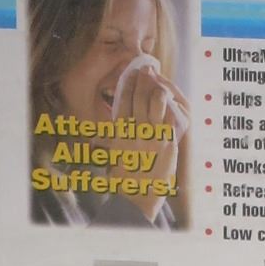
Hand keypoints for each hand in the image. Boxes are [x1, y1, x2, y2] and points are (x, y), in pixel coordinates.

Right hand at [108, 55, 190, 222]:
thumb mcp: (113, 156)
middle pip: (138, 98)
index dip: (128, 85)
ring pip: (154, 103)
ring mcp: (150, 136)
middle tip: (146, 68)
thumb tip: (93, 137)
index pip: (122, 102)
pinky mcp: (165, 143)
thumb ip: (109, 142)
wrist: (137, 197)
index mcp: (118, 133)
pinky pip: (168, 117)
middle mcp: (133, 132)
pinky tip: (171, 97)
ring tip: (158, 78)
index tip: (131, 73)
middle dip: (142, 80)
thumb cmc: (125, 179)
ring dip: (157, 88)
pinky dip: (169, 105)